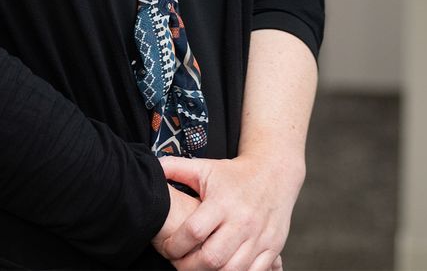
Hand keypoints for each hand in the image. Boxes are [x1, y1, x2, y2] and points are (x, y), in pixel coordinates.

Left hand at [156, 152, 303, 270]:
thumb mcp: (204, 168)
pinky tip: (222, 270)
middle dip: (189, 267)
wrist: (275, 173)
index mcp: (222, 202)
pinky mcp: (273, 247)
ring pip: (233, 270)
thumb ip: (176, 168)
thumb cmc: (234, 174)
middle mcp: (242, 221)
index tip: (168, 248)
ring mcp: (259, 236)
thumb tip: (151, 167)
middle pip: (212, 257)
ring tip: (198, 268)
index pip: (194, 231)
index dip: (175, 245)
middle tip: (179, 264)